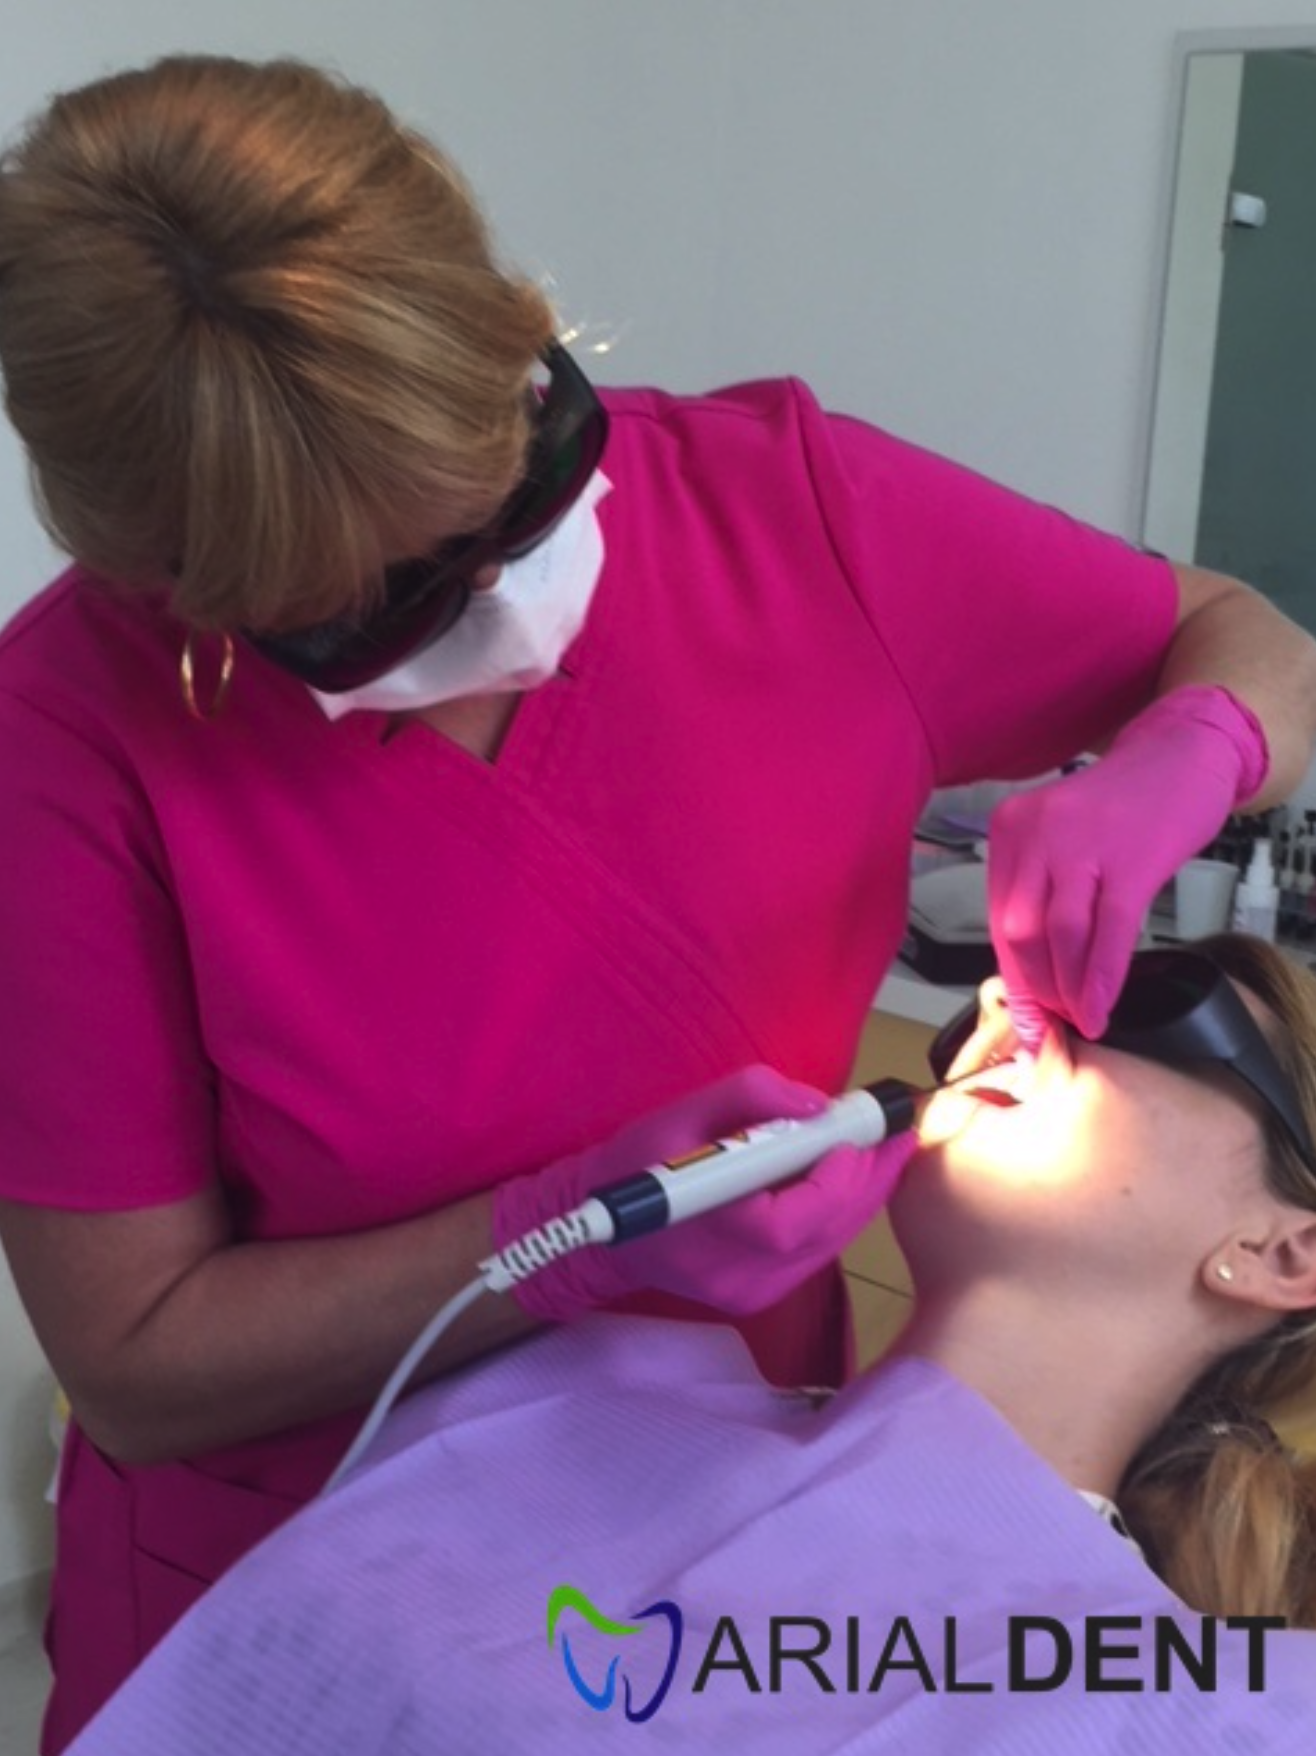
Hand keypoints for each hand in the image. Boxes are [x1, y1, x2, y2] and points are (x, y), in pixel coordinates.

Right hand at [490, 1065, 915, 1320]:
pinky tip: (849, 1181)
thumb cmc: (633, 1165)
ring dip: (861, 1197)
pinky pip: (816, 1254)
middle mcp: (738, 1277)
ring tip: (885, 1151)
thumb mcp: (680, 1112)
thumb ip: (751, 1096)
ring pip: (829, 1245)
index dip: (835, 1179)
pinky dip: (837, 1215)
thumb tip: (819, 1106)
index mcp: (710, 1232)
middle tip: (898, 1133)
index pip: (791, 1220)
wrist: (597, 1230)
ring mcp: (752, 1295)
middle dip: (868, 1179)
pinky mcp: (760, 1299)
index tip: (856, 1134)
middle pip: (827, 1233)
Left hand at [987, 684, 1267, 1039]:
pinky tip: (1102, 1008)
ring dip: (1068, 989)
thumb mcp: (1062, 838)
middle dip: (1036, 988)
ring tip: (1081, 1018)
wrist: (1180, 757)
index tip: (1025, 1018)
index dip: (1012, 976)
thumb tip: (1031, 978)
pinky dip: (1102, 978)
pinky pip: (1108, 932)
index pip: (999, 917)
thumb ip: (1041, 893)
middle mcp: (1037, 833)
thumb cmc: (1119, 808)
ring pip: (1059, 935)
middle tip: (1055, 1022)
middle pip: (1020, 931)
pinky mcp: (1129, 860)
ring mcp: (1082, 844)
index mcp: (1011, 829)